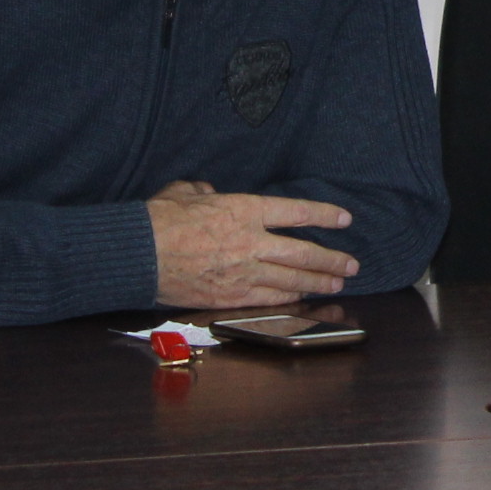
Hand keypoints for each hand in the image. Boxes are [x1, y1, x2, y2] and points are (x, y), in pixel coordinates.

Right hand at [146, 180, 358, 309]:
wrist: (138, 255)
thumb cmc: (160, 220)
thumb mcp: (185, 193)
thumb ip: (204, 191)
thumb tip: (208, 191)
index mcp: (244, 211)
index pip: (297, 212)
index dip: (324, 216)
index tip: (344, 220)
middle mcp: (252, 242)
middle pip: (303, 252)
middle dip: (331, 259)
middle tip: (351, 265)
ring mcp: (243, 272)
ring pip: (291, 279)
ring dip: (317, 282)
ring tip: (336, 283)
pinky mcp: (230, 295)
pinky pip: (269, 298)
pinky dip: (289, 298)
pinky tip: (302, 298)